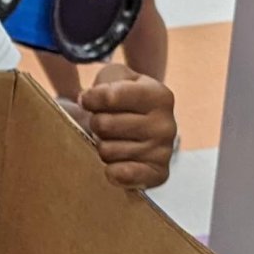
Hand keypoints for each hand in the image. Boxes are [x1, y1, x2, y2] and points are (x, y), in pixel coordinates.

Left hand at [78, 62, 175, 189]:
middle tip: (106, 124)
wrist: (143, 131)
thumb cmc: (124, 101)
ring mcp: (164, 151)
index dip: (91, 99)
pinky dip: (112, 172)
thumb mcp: (117, 78)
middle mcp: (167, 124)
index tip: (88, 100)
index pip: (111, 97)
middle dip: (96, 123)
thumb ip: (104, 80)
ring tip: (115, 141)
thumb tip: (87, 100)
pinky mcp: (158, 174)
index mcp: (159, 96)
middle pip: (104, 124)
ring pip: (106, 151)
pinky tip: (114, 166)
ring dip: (102, 146)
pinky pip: (123, 176)